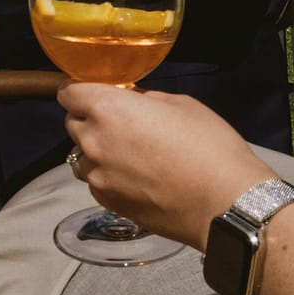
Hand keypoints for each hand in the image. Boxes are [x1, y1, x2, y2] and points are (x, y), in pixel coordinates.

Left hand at [58, 83, 275, 246]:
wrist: (224, 203)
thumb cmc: (209, 148)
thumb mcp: (181, 104)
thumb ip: (144, 99)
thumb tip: (130, 99)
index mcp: (108, 109)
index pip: (69, 93)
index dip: (79, 91)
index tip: (92, 93)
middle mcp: (93, 141)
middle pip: (73, 123)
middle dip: (90, 119)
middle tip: (121, 123)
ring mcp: (97, 175)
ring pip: (82, 155)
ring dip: (97, 150)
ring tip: (131, 154)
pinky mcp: (106, 201)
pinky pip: (96, 181)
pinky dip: (108, 176)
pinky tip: (137, 178)